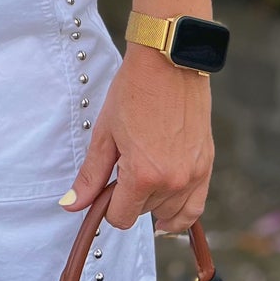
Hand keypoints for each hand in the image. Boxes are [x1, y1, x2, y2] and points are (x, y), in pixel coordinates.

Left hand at [57, 42, 212, 235]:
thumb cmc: (134, 91)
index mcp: (143, 175)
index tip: (106, 188)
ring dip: (153, 201)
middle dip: (130, 197)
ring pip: (168, 212)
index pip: (121, 217)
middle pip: (143, 213)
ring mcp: (194, 175)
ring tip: (144, 173)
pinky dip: (180, 212)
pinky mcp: (207, 165)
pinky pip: (196, 208)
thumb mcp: (105, 133)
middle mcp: (173, 182)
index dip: (108, 206)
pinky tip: (167, 208)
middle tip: (125, 167)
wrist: (169, 63)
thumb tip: (72, 205)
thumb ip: (91, 175)